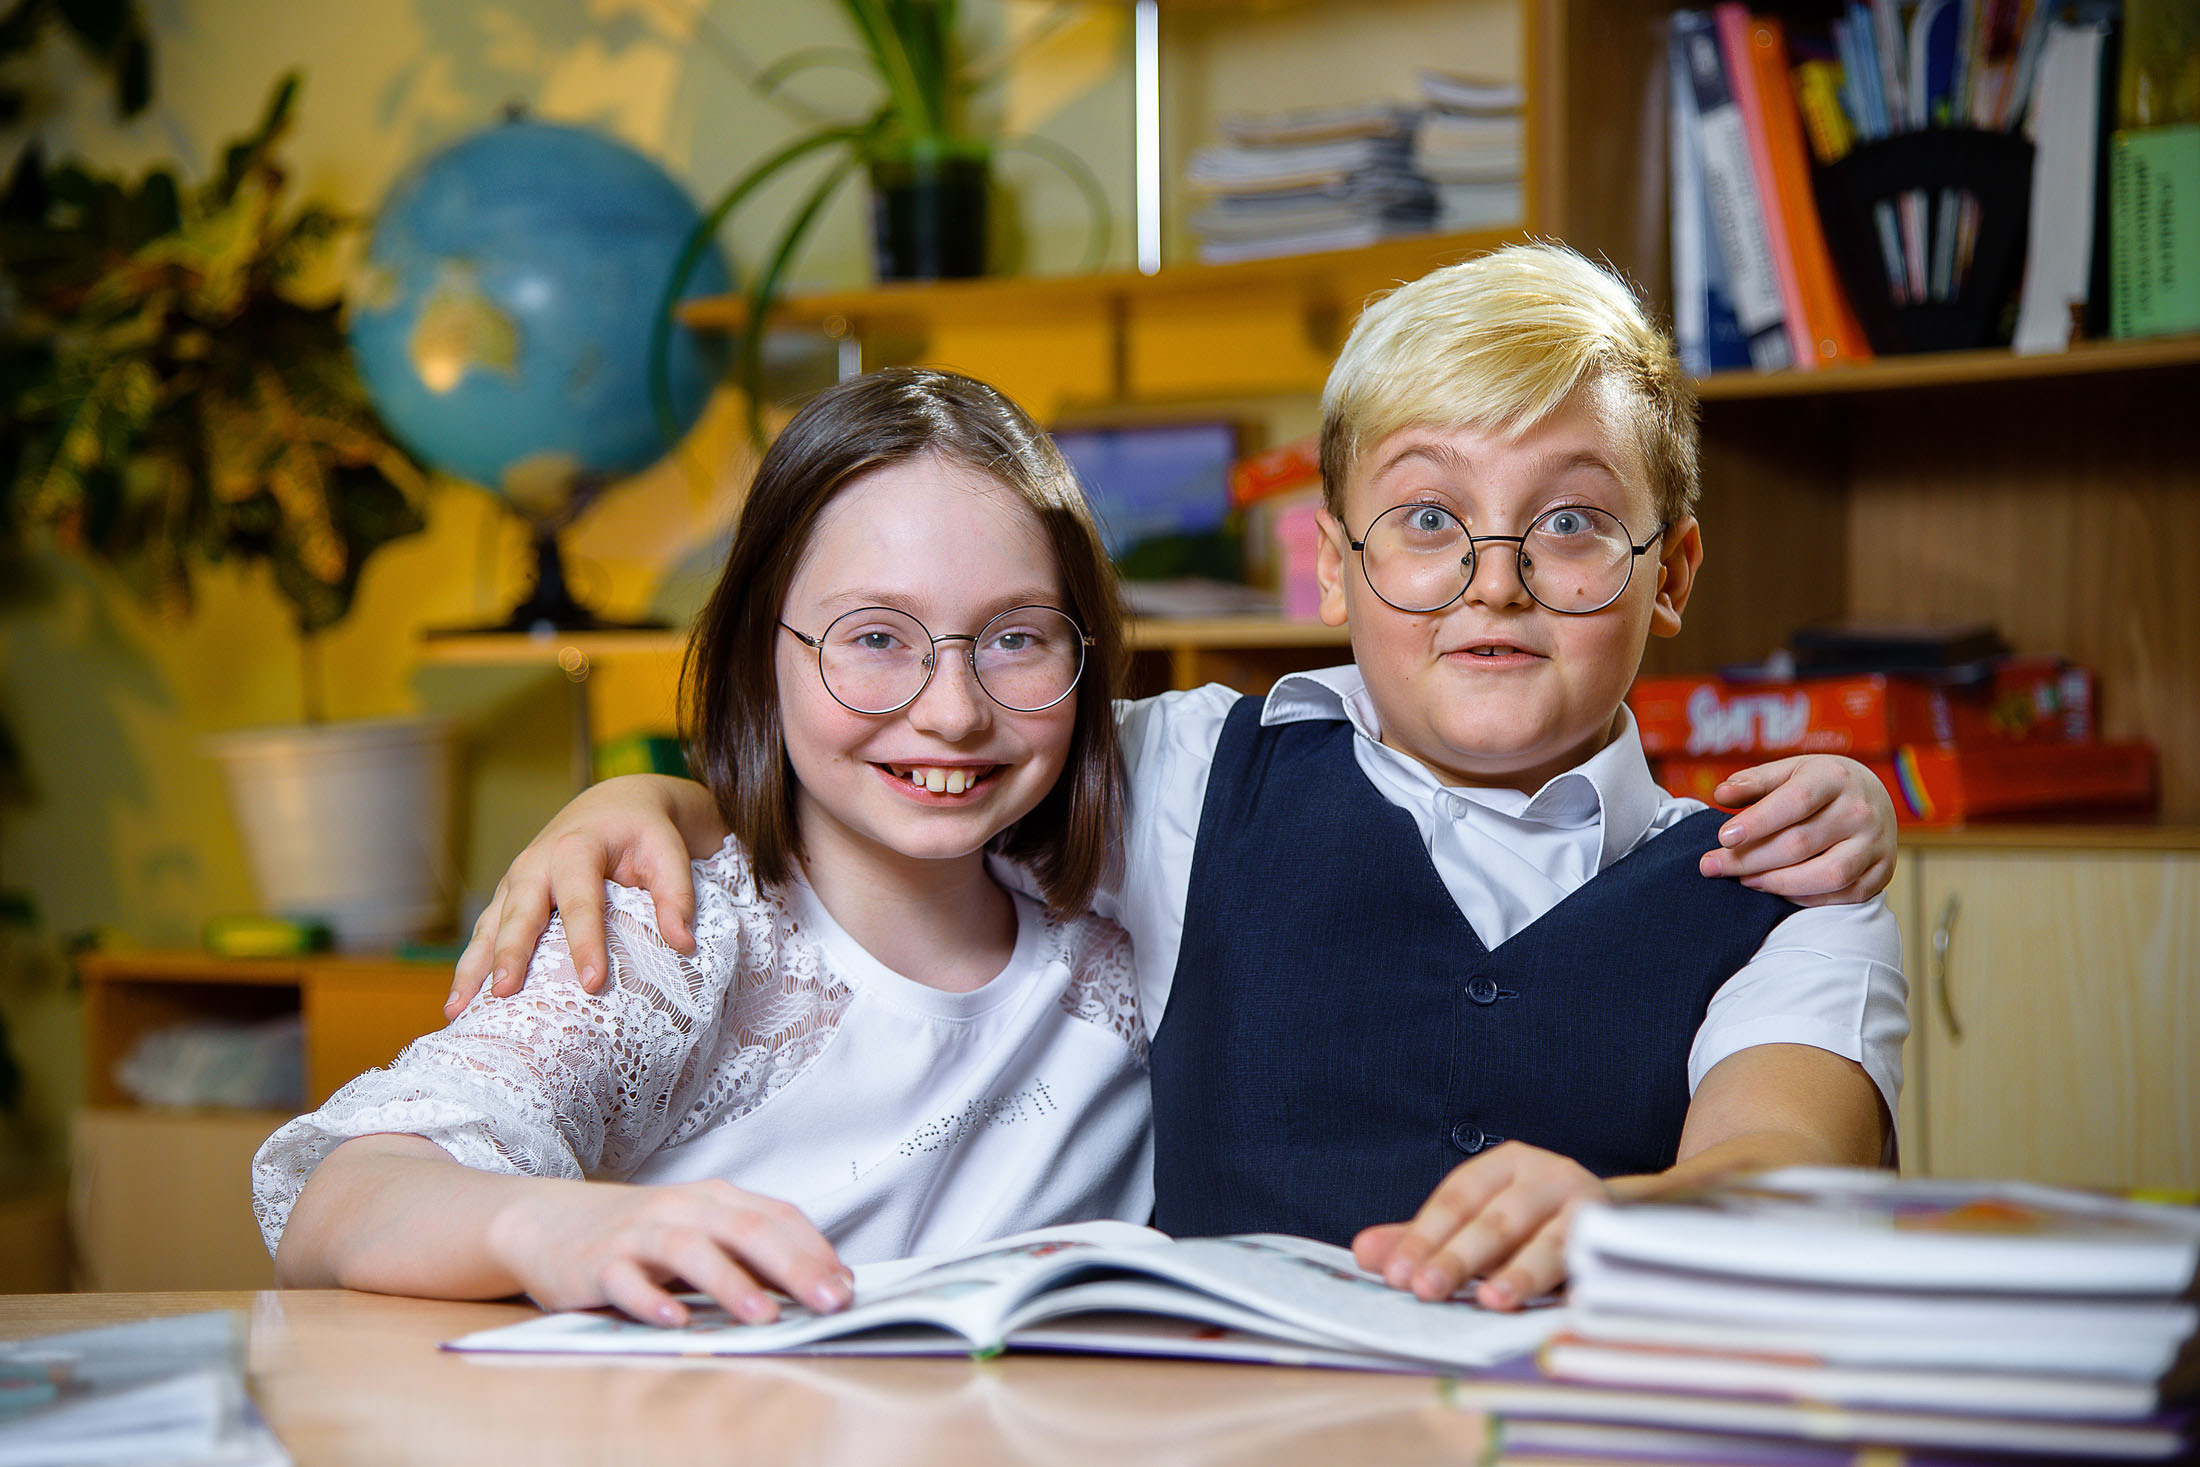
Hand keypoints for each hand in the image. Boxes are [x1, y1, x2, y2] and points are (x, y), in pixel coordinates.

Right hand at [447, 775, 719, 1017]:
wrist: (615, 805)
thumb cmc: (644, 832)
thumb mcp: (668, 851)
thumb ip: (676, 894)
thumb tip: (682, 943)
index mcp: (576, 848)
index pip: (580, 900)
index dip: (586, 941)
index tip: (591, 982)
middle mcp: (535, 864)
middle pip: (520, 913)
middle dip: (511, 953)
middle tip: (505, 993)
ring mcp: (515, 882)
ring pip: (490, 926)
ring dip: (474, 967)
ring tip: (458, 1011)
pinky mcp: (508, 899)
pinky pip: (484, 935)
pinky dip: (470, 968)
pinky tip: (458, 1006)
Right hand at [490, 1177, 853, 1327]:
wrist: (545, 1221)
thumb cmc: (639, 1233)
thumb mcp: (698, 1230)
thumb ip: (752, 1249)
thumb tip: (821, 1280)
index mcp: (714, 1198)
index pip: (777, 1216)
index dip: (815, 1249)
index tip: (848, 1285)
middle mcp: (681, 1208)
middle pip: (746, 1229)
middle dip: (794, 1266)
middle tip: (830, 1301)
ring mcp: (638, 1234)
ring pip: (691, 1250)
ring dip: (731, 1283)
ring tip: (765, 1316)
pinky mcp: (597, 1265)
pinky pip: (626, 1282)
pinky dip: (652, 1301)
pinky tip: (677, 1323)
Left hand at [1352, 1142, 1607, 1310]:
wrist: (1622, 1218)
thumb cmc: (1532, 1223)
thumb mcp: (1475, 1222)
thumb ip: (1422, 1238)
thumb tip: (1364, 1253)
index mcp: (1505, 1165)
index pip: (1457, 1198)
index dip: (1424, 1235)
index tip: (1395, 1275)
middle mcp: (1547, 1175)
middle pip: (1496, 1219)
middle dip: (1459, 1257)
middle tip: (1425, 1290)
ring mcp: (1587, 1206)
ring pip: (1549, 1241)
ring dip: (1520, 1273)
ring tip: (1491, 1302)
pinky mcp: (1618, 1241)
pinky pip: (1592, 1264)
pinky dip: (1574, 1287)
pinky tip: (1557, 1311)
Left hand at [1697, 754, 1895, 905]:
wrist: (1872, 797)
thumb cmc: (1817, 785)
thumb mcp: (1788, 771)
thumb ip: (1754, 782)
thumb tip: (1721, 794)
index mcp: (1834, 777)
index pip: (1795, 802)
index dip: (1758, 822)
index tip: (1723, 837)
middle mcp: (1860, 810)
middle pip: (1801, 843)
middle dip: (1750, 859)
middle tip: (1712, 866)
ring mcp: (1876, 844)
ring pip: (1826, 875)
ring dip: (1776, 883)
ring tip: (1743, 880)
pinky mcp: (1882, 872)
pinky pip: (1842, 894)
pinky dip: (1805, 898)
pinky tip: (1775, 890)